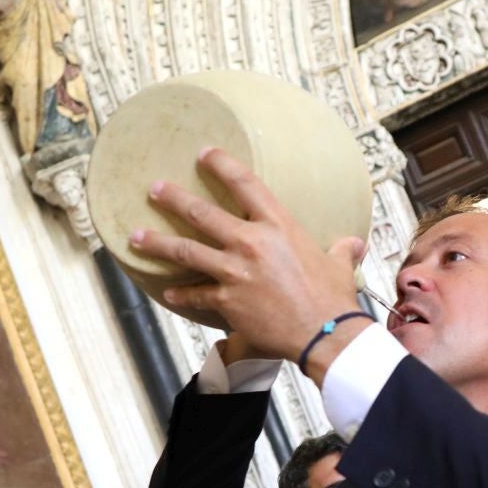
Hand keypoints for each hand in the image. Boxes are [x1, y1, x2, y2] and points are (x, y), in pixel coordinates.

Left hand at [131, 148, 364, 369]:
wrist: (325, 334)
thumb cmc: (334, 298)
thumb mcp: (339, 265)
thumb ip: (340, 249)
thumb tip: (353, 244)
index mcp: (278, 226)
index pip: (244, 183)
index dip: (221, 164)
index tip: (203, 153)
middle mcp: (250, 243)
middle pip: (201, 213)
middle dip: (172, 198)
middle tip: (153, 189)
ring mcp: (234, 272)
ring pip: (185, 251)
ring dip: (156, 243)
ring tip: (134, 237)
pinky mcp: (227, 301)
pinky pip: (195, 294)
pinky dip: (181, 294)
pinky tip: (168, 293)